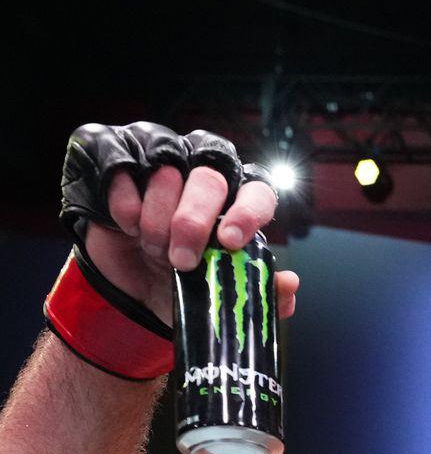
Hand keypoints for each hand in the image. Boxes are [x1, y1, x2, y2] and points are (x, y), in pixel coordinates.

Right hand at [62, 122, 297, 325]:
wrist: (126, 285)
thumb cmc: (181, 283)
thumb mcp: (217, 296)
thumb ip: (258, 292)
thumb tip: (289, 283)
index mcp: (236, 203)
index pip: (258, 190)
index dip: (248, 212)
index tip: (230, 242)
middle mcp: (203, 174)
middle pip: (210, 179)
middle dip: (193, 223)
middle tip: (182, 261)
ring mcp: (161, 160)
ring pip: (166, 171)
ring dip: (157, 220)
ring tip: (152, 249)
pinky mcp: (118, 156)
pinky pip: (121, 166)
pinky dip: (125, 204)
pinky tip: (127, 226)